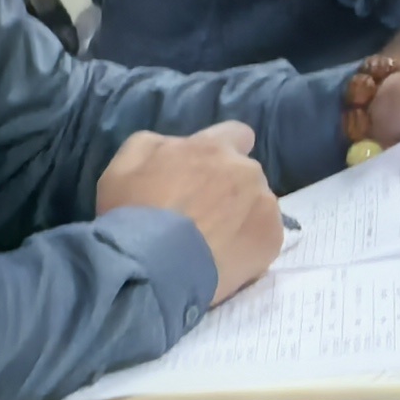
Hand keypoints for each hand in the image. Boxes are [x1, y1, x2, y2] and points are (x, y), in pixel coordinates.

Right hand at [94, 120, 282, 301]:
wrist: (150, 266)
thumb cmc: (133, 212)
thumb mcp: (128, 161)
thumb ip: (159, 145)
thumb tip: (176, 147)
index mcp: (214, 147)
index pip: (237, 133)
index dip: (222, 151)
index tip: (207, 173)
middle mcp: (246, 170)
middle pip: (245, 175)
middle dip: (227, 189)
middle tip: (199, 216)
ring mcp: (264, 205)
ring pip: (257, 206)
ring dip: (239, 218)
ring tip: (210, 244)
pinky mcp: (271, 240)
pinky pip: (264, 237)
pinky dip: (247, 246)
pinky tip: (223, 260)